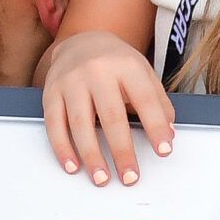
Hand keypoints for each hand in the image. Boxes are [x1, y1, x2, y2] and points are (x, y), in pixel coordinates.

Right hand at [40, 30, 172, 186]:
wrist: (81, 41)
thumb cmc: (116, 63)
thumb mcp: (143, 73)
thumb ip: (158, 101)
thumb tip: (168, 134)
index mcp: (126, 66)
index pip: (144, 99)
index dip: (155, 126)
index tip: (164, 150)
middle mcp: (97, 71)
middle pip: (111, 116)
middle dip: (122, 150)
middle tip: (130, 176)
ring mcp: (71, 82)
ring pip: (80, 123)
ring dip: (91, 155)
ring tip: (102, 178)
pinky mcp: (51, 93)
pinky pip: (54, 124)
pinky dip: (63, 148)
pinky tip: (73, 165)